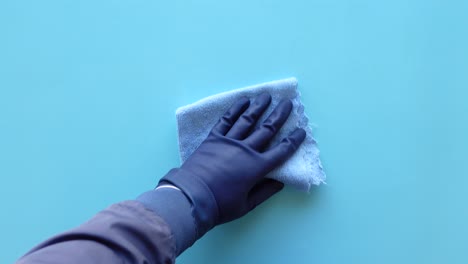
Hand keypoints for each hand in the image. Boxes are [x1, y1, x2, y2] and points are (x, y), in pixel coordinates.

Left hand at [159, 93, 305, 236]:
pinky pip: (226, 120)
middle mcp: (246, 150)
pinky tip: (243, 100)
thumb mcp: (246, 205)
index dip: (293, 141)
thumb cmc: (220, 205)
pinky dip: (235, 109)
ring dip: (259, 106)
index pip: (281, 151)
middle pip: (267, 129)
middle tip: (288, 103)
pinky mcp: (213, 138)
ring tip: (267, 95)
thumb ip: (265, 192)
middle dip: (279, 115)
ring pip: (248, 120)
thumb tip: (280, 182)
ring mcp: (229, 142)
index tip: (302, 130)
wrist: (192, 197)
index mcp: (256, 168)